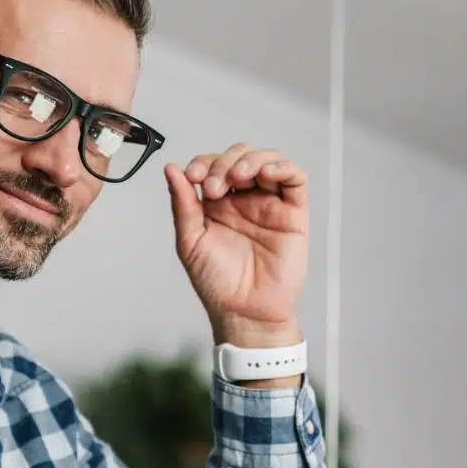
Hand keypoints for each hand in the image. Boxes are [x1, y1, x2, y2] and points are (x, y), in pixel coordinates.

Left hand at [165, 144, 308, 347]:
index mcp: (217, 203)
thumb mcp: (190, 241)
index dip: (202, 163)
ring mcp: (269, 204)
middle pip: (239, 156)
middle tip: (213, 187)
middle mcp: (244, 199)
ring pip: (267, 160)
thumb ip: (182, 204)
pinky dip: (283, 167)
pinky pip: (295, 179)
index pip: (212, 165)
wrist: (244, 311)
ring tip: (237, 178)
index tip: (192, 177)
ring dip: (250, 160)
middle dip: (223, 163)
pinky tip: (266, 173)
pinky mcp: (293, 213)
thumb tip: (171, 169)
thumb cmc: (217, 283)